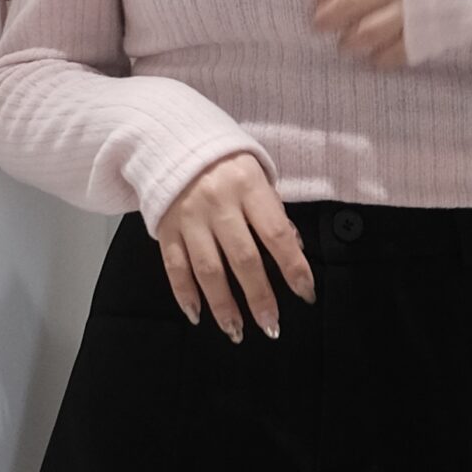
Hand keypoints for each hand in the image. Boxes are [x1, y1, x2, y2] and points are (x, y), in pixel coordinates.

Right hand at [156, 151, 315, 341]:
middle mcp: (218, 203)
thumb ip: (274, 212)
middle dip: (259, 297)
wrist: (171, 140)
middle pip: (243, 258)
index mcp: (248, 186)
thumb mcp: (257, 175)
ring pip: (208, 270)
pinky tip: (197, 315)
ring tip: (236, 331)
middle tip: (271, 326)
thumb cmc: (225, 164)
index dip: (294, 267)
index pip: (277, 234)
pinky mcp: (166, 229)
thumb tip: (294, 249)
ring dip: (223, 305)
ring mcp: (190, 218)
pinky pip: (175, 267)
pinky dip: (184, 294)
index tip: (305, 292)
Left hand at [310, 0, 408, 69]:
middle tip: (318, 26)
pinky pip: (393, 53)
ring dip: (349, 42)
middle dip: (327, 18)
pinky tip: (374, 58)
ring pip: (366, 32)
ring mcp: (411, 9)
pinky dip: (379, 59)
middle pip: (349, 3)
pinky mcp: (426, 33)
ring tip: (345, 46)